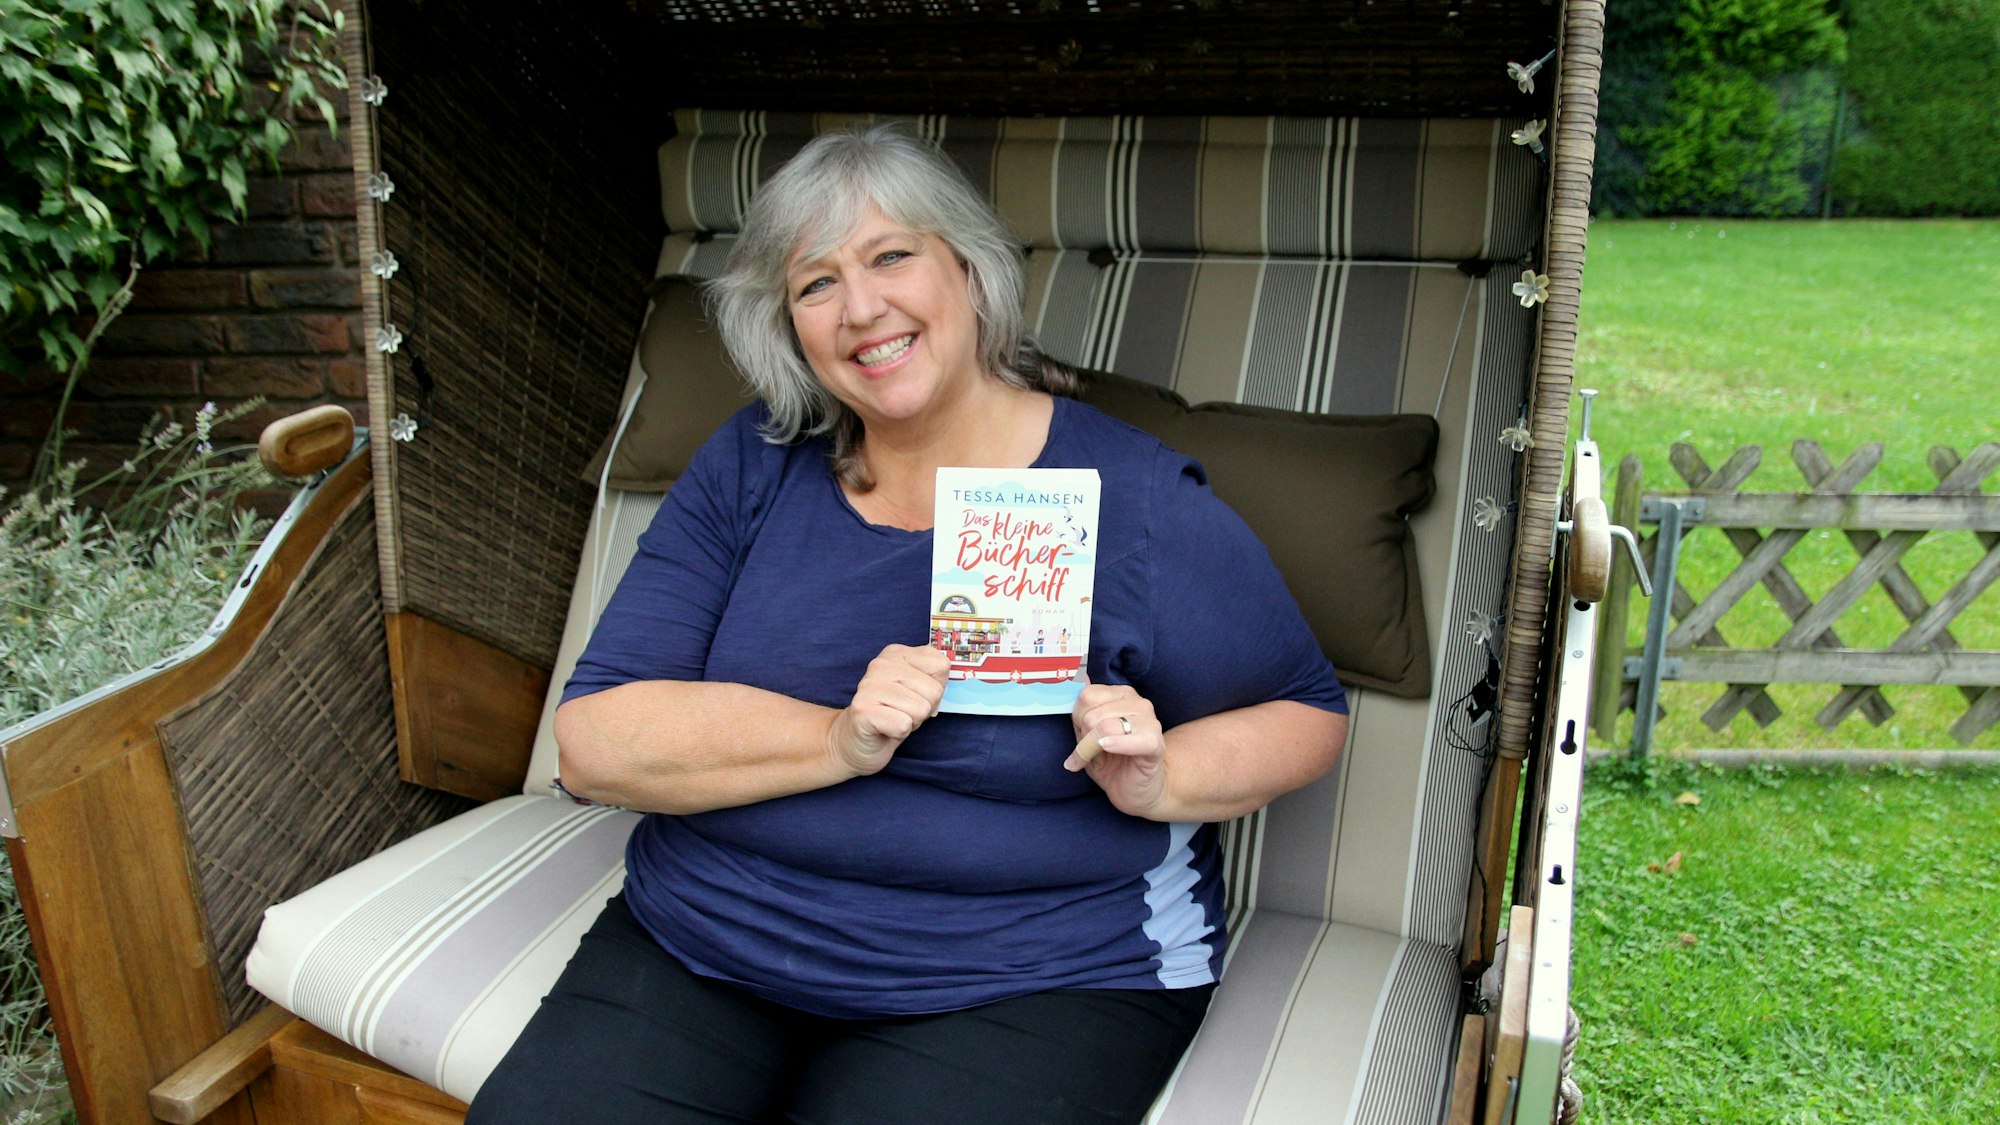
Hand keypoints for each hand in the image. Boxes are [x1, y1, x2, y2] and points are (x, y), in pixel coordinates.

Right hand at [827, 644, 949, 777]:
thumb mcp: (918, 688)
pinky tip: (885, 729)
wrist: (855, 740)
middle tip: (903, 712)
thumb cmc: (892, 713)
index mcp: (895, 653)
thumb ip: (934, 674)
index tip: (916, 695)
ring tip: (894, 719)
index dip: (935, 688)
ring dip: (911, 722)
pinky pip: (903, 724)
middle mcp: (880, 664)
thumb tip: (946, 668)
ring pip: (920, 709)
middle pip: (934, 690)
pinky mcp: (863, 710)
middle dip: (924, 708)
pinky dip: (899, 732)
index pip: (941, 665)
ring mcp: (869, 686)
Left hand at [1066, 682, 1167, 816]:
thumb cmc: (1113, 762)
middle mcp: (1139, 703)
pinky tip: (1107, 750)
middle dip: (1083, 736)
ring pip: (1105, 726)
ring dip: (1091, 748)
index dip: (1078, 718)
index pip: (1087, 695)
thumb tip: (1079, 678)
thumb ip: (1082, 709)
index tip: (1080, 735)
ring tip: (1093, 759)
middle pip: (1092, 713)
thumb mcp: (1088, 734)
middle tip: (1087, 752)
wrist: (1136, 790)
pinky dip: (1115, 745)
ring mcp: (1150, 722)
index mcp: (1123, 695)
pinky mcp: (1155, 743)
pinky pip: (1130, 739)